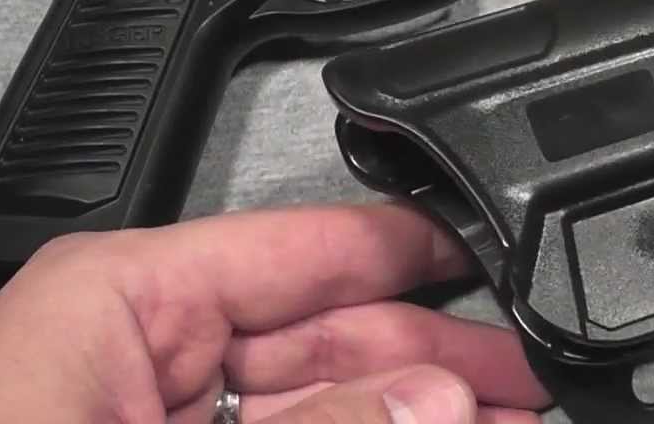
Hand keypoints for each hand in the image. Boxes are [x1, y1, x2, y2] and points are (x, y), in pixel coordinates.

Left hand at [0, 203, 549, 422]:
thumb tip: (437, 399)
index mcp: (127, 301)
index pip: (302, 246)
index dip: (408, 247)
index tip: (493, 256)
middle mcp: (150, 355)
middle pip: (333, 336)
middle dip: (436, 362)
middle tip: (525, 388)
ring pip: (330, 409)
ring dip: (419, 418)